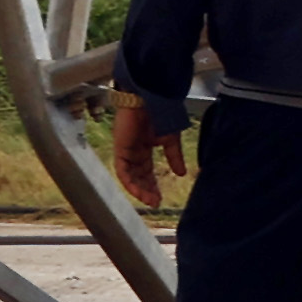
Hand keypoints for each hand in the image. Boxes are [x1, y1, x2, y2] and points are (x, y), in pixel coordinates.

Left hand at [110, 88, 188, 209]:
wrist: (150, 99)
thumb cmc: (161, 114)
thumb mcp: (170, 140)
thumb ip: (174, 157)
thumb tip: (182, 174)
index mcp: (144, 148)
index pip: (146, 172)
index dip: (153, 185)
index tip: (160, 198)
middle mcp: (133, 152)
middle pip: (138, 176)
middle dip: (146, 190)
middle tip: (155, 202)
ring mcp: (125, 151)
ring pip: (130, 176)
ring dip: (139, 189)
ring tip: (149, 200)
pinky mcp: (120, 149)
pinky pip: (122, 170)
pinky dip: (129, 182)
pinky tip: (138, 191)